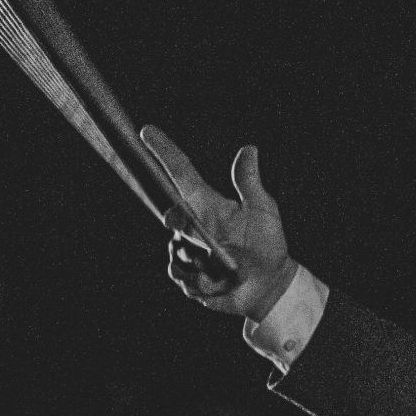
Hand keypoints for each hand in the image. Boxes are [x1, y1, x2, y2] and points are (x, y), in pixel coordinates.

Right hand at [139, 125, 294, 319]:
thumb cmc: (268, 245)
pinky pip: (181, 273)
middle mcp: (192, 224)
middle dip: (180, 223)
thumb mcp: (262, 211)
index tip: (147, 131)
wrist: (268, 285)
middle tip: (197, 234)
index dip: (164, 152)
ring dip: (203, 261)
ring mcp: (186, 250)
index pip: (180, 172)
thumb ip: (249, 183)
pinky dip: (201, 279)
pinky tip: (219, 282)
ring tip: (228, 269)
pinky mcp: (186, 275)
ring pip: (178, 250)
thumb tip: (250, 149)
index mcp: (206, 203)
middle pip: (172, 215)